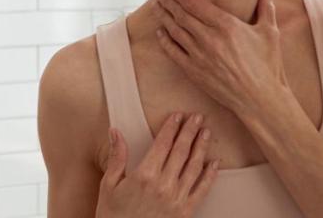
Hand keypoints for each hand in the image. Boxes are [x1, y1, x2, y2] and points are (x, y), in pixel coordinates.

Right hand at [96, 113, 218, 217]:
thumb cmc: (112, 216)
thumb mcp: (108, 186)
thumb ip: (116, 157)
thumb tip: (115, 131)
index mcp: (144, 175)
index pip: (162, 144)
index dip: (172, 127)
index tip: (178, 115)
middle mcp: (163, 185)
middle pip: (181, 151)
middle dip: (190, 131)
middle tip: (197, 116)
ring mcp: (176, 199)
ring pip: (194, 167)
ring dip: (202, 148)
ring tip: (206, 132)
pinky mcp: (185, 212)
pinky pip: (201, 190)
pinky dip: (210, 175)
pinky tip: (214, 163)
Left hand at [152, 0, 289, 120]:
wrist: (260, 99)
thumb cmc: (268, 65)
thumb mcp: (270, 32)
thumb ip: (267, 6)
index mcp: (226, 25)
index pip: (194, 2)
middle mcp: (209, 38)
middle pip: (180, 13)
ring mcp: (199, 56)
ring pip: (174, 30)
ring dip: (164, 15)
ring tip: (157, 4)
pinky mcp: (194, 72)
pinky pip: (173, 52)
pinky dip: (165, 40)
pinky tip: (160, 31)